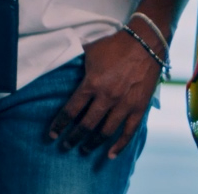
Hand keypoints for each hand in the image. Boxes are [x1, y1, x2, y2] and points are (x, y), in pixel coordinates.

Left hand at [46, 26, 161, 157]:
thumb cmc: (114, 45)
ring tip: (85, 149)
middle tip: (66, 145)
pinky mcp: (139, 108)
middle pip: (86, 126)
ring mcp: (124, 104)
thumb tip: (61, 64)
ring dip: (93, 143)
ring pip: (105, 132)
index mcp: (91, 84)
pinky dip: (120, 146)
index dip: (59, 125)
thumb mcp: (90, 51)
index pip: (71, 111)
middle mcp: (106, 97)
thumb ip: (77, 63)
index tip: (52, 135)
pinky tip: (111, 155)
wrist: (145, 43)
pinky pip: (129, 132)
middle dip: (73, 138)